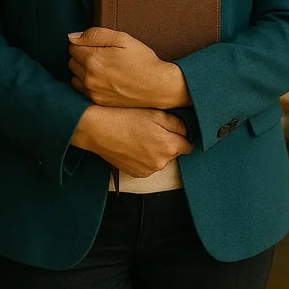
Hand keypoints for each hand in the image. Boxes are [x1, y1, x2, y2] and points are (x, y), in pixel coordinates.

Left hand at [68, 27, 169, 107]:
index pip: (72, 46)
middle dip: (82, 55)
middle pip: (71, 60)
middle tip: (102, 55)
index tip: (99, 45)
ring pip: (74, 75)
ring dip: (82, 70)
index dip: (85, 42)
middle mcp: (89, 77)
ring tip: (102, 67)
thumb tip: (72, 36)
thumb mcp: (122, 39)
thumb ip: (95, 34)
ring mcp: (92, 91)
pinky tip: (101, 79)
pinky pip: (81, 89)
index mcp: (93, 59)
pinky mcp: (97, 101)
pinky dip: (86, 83)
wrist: (157, 86)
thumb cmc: (142, 60)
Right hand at [72, 104, 193, 177]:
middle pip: (173, 153)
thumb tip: (186, 132)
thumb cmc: (128, 118)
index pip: (188, 145)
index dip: (181, 136)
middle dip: (168, 143)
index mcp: (169, 147)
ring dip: (156, 151)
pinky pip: (148, 166)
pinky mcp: (136, 174)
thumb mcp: (157, 114)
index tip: (174, 130)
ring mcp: (148, 170)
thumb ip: (177, 124)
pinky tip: (134, 146)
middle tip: (152, 130)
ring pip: (160, 160)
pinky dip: (145, 158)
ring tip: (141, 137)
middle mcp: (161, 163)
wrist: (100, 130)